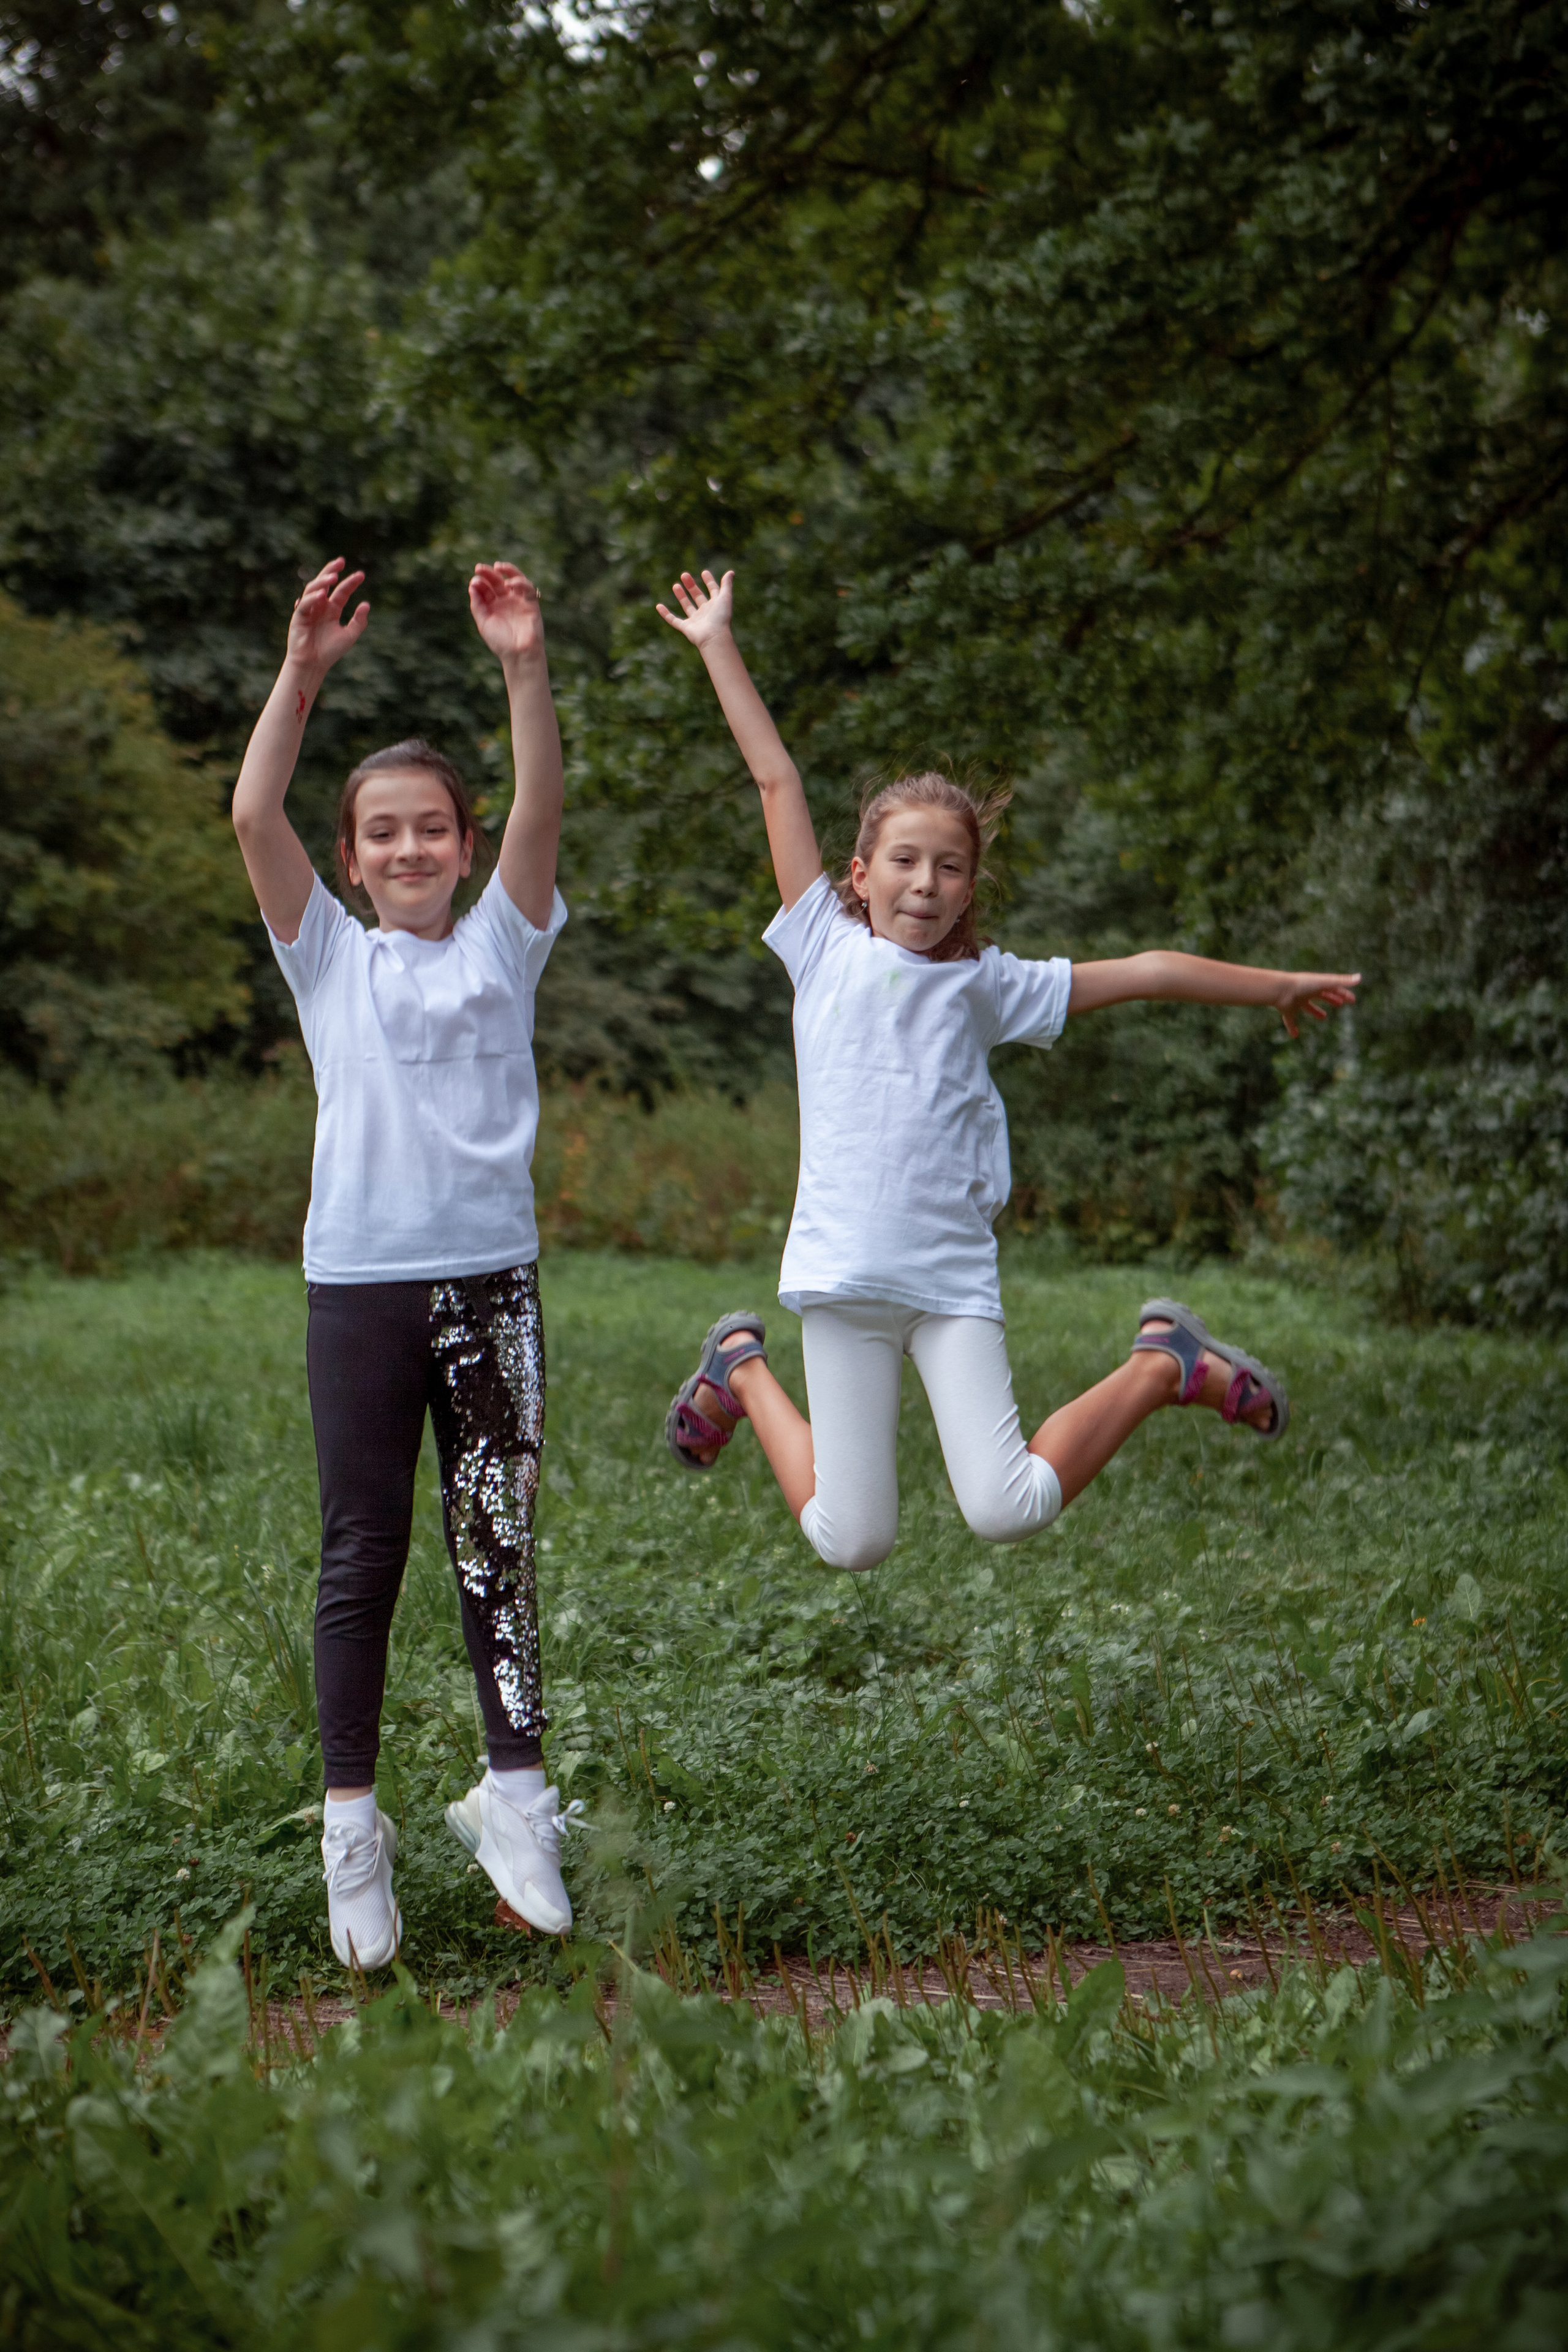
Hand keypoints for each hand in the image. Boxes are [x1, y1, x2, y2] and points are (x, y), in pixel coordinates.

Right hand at [285, 558, 368, 674]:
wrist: (313, 665)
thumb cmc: (329, 652)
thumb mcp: (349, 636)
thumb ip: (359, 622)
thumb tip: (366, 604)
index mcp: (332, 610)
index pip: (341, 592)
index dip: (350, 583)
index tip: (361, 575)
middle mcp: (320, 606)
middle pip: (324, 583)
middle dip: (331, 571)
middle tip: (341, 561)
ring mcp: (308, 610)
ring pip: (313, 589)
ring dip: (322, 581)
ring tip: (334, 577)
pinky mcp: (299, 617)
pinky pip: (304, 604)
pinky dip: (312, 599)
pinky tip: (322, 595)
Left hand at [469, 561, 544, 663]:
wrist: (518, 654)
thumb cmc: (500, 642)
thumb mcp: (483, 623)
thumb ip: (477, 605)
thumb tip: (473, 585)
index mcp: (493, 606)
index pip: (486, 589)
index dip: (480, 582)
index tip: (474, 581)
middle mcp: (506, 601)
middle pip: (497, 581)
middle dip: (488, 573)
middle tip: (479, 568)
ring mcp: (519, 601)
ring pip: (514, 579)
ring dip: (506, 570)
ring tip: (497, 567)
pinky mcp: (531, 603)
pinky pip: (527, 588)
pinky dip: (520, 582)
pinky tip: (509, 583)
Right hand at [656, 567, 733, 649]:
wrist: (714, 637)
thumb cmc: (721, 617)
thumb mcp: (725, 597)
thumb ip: (727, 585)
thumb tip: (731, 572)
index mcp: (716, 605)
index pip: (713, 591)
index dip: (710, 582)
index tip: (704, 572)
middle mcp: (706, 613)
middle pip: (698, 597)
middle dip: (691, 586)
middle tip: (684, 575)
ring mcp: (696, 621)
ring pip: (687, 606)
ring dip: (681, 596)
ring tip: (676, 585)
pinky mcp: (686, 628)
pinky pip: (674, 620)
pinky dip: (666, 614)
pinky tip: (659, 606)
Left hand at [1274, 972, 1359, 1039]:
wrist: (1280, 990)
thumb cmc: (1303, 984)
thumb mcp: (1324, 982)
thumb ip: (1342, 981)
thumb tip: (1360, 978)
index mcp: (1316, 984)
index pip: (1333, 988)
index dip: (1343, 994)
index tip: (1352, 1000)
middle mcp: (1306, 991)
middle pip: (1321, 995)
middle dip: (1331, 999)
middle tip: (1340, 1004)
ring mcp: (1296, 1001)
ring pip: (1307, 1006)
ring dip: (1315, 1011)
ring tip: (1323, 1017)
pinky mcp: (1287, 1010)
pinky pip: (1290, 1020)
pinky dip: (1292, 1027)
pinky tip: (1295, 1035)